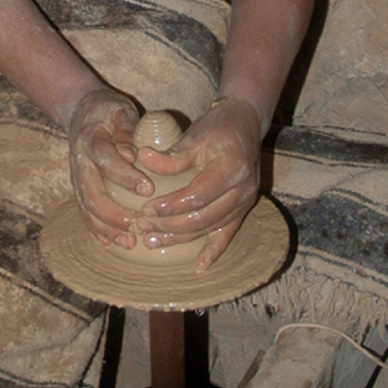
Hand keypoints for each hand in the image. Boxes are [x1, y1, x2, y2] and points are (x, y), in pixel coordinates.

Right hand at [67, 88, 149, 249]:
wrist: (79, 111)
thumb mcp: (119, 109)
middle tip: (137, 224)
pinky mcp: (79, 187)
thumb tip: (131, 153)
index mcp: (91, 138)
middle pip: (91, 192)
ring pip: (86, 206)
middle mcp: (80, 161)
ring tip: (129, 241)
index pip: (106, 159)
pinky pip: (84, 211)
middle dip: (113, 212)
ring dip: (106, 227)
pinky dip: (95, 229)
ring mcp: (77, 176)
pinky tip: (111, 242)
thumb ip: (125, 128)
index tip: (148, 188)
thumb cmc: (107, 110)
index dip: (125, 175)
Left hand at [132, 94, 261, 269]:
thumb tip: (141, 159)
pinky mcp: (244, 207)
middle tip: (143, 227)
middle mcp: (243, 189)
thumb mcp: (194, 135)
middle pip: (203, 217)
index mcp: (232, 168)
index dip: (170, 206)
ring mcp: (246, 200)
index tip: (146, 209)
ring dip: (181, 237)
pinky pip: (228, 232)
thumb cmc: (217, 127)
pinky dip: (214, 250)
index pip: (197, 196)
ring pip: (210, 227)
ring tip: (153, 240)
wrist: (245, 122)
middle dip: (170, 226)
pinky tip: (200, 265)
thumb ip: (172, 154)